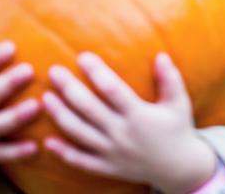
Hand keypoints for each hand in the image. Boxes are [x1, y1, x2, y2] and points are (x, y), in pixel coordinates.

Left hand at [43, 52, 216, 193]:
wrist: (178, 168)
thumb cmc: (178, 129)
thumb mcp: (178, 103)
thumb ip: (170, 79)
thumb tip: (161, 55)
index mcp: (139, 115)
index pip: (113, 90)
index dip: (97, 72)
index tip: (82, 56)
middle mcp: (122, 134)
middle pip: (89, 109)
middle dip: (69, 88)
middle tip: (53, 71)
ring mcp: (112, 152)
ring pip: (79, 133)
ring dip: (60, 115)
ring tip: (45, 98)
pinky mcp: (106, 167)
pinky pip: (80, 161)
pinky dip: (63, 152)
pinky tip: (47, 140)